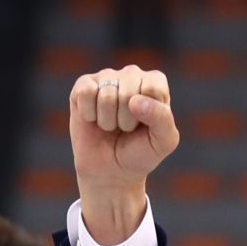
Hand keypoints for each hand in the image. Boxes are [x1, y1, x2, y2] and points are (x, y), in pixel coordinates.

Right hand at [68, 65, 178, 244]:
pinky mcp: (83, 85)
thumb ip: (162, 118)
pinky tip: (93, 119)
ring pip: (106, 95)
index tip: (146, 126)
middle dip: (126, 121)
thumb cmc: (140, 153)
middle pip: (128, 93)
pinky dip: (89, 114)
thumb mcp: (163, 142)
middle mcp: (131, 74)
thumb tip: (135, 101)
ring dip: (107, 121)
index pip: (152, 88)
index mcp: (155, 82)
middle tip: (125, 129)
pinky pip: (85, 92)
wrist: (110, 171)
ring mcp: (106, 77)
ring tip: (110, 126)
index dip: (148, 115)